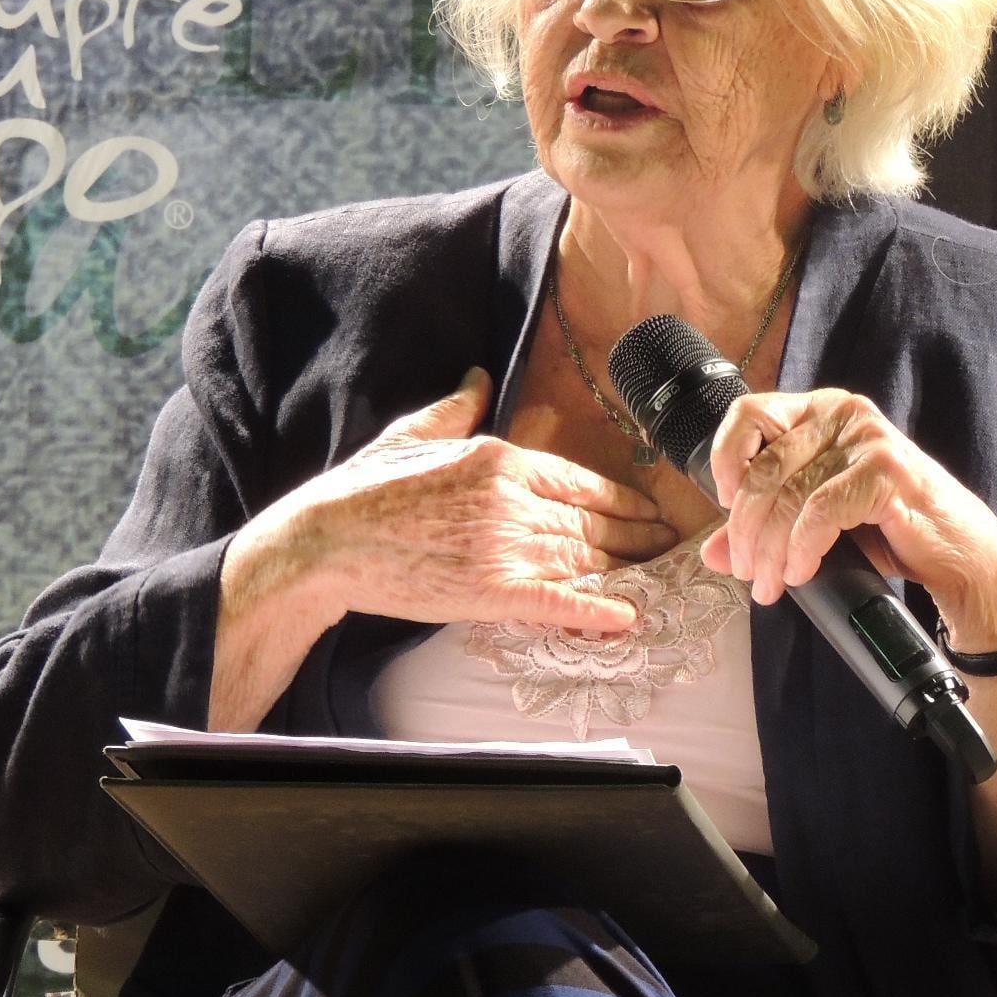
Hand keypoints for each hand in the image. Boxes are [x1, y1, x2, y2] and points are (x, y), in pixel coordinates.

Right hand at [252, 366, 675, 634]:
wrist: (326, 543)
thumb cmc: (364, 488)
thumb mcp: (414, 433)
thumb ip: (457, 407)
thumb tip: (478, 378)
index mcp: (500, 458)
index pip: (579, 480)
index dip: (622, 498)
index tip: (648, 509)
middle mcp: (512, 500)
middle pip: (591, 521)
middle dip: (636, 535)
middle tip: (670, 545)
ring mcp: (504, 548)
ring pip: (583, 558)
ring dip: (627, 569)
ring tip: (660, 574)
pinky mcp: (491, 592)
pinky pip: (559, 601)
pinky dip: (597, 610)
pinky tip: (629, 617)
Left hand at [698, 388, 996, 642]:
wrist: (961, 558)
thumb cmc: (891, 532)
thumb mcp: (818, 523)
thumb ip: (766, 527)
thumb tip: (711, 553)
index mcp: (822, 410)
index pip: (751, 413)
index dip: (727, 459)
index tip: (726, 507)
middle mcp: (844, 412)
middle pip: (764, 467)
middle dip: (747, 531)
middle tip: (747, 573)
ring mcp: (868, 438)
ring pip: (788, 496)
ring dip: (771, 550)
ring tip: (770, 585)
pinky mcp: (886, 470)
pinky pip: (821, 512)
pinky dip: (803, 548)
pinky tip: (802, 573)